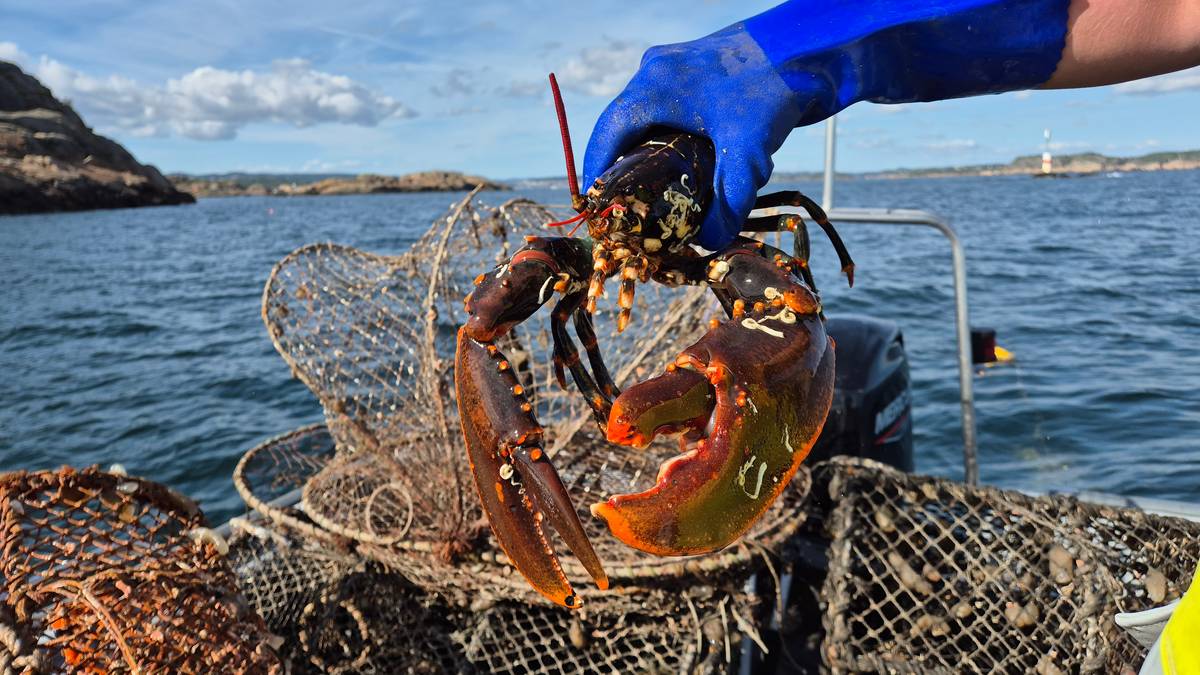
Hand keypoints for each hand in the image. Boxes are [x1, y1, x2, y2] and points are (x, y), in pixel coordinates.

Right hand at [583, 0, 1073, 250]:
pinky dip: (681, 152)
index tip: (597, 212)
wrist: (819, 47)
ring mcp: (682, 77)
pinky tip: (697, 178)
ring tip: (655, 205)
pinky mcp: (706, 85)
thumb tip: (708, 244)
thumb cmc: (774, 86)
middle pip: (626, 134)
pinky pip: (679, 122)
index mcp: (654, 86)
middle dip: (626, 177)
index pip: (608, 136)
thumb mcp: (747, 154)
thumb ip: (727, 203)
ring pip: (654, 129)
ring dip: (655, 166)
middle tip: (626, 216)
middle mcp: (660, 77)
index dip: (598, 176)